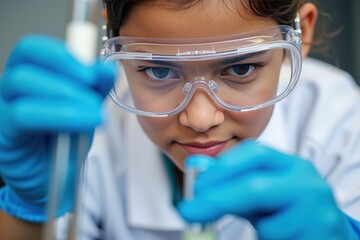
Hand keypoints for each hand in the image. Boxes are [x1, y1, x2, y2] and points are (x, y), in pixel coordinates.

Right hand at [0, 35, 114, 221]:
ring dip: (66, 94)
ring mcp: (3, 108)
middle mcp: (12, 88)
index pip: (34, 48)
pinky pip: (21, 114)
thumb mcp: (86, 109)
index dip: (62, 54)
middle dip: (67, 70)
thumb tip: (105, 69)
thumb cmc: (65, 142)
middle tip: (94, 90)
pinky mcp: (3, 133)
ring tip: (94, 113)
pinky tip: (83, 124)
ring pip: (22, 82)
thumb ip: (94, 88)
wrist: (55, 178)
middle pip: (26, 59)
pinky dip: (58, 115)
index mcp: (32, 76)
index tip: (91, 72)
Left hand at [178, 140, 357, 238]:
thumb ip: (235, 185)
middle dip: (218, 199)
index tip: (197, 186)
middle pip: (255, 186)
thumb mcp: (263, 193)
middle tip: (190, 211)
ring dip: (256, 228)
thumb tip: (199, 179)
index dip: (221, 168)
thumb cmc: (289, 211)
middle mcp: (306, 182)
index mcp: (290, 164)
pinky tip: (284, 236)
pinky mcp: (321, 234)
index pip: (253, 153)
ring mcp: (317, 210)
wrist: (327, 233)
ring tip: (270, 226)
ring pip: (266, 224)